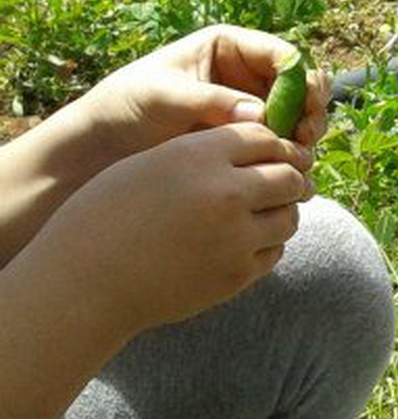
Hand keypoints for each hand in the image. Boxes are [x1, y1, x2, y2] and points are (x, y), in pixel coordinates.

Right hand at [35, 123, 312, 334]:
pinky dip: (267, 244)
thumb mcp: (148, 165)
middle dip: (290, 178)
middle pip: (289, 177)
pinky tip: (245, 242)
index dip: (275, 145)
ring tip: (265, 213)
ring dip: (282, 213)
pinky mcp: (238, 274)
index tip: (279, 153)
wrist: (86, 280)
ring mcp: (236, 237)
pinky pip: (274, 252)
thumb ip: (202, 155)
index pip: (265, 138)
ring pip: (289, 217)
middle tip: (287, 183)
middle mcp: (225, 192)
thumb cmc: (107, 215)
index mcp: (199, 155)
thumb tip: (257, 150)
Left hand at [65, 25, 331, 170]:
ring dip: (306, 135)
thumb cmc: (129, 105)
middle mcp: (247, 72)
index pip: (282, 55)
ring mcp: (252, 104)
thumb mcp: (165, 97)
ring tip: (298, 155)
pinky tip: (287, 168)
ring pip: (299, 115)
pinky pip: (284, 139)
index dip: (301, 80)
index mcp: (229, 46)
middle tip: (305, 138)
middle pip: (301, 85)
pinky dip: (292, 153)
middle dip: (310, 110)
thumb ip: (212, 101)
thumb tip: (260, 114)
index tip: (304, 109)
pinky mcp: (251, 134)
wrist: (109, 140)